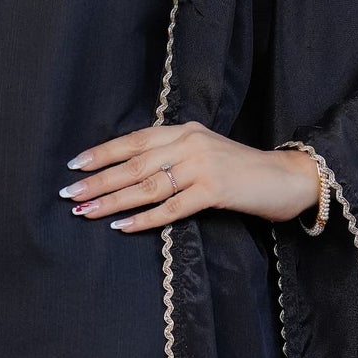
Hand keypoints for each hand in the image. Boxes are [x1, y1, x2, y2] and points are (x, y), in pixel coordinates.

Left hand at [60, 123, 322, 232]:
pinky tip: (122, 227)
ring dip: (112, 200)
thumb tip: (134, 171)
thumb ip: (176, 154)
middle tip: (69, 193)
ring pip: (146, 186)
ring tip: (86, 211)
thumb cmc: (245, 170)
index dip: (103, 153)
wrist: (289, 177)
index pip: (134, 140)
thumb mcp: (207, 151)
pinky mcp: (215, 191)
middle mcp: (190, 143)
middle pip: (133, 164)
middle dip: (98, 180)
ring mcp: (202, 166)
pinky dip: (144, 219)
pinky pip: (171, 208)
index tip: (75, 165)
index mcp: (185, 130)